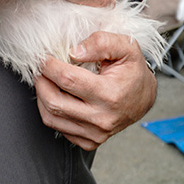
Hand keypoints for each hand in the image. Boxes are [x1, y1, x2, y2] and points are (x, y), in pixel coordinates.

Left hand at [34, 31, 156, 150]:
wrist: (144, 97)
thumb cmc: (133, 70)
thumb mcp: (126, 47)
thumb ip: (101, 42)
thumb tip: (74, 52)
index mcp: (110, 94)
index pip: (67, 79)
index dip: (49, 65)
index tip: (43, 56)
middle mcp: (102, 118)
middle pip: (54, 101)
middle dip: (40, 81)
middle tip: (39, 68)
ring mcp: (95, 133)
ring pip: (51, 117)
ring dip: (41, 95)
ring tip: (44, 80)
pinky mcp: (89, 141)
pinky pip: (57, 127)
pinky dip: (49, 110)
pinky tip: (54, 95)